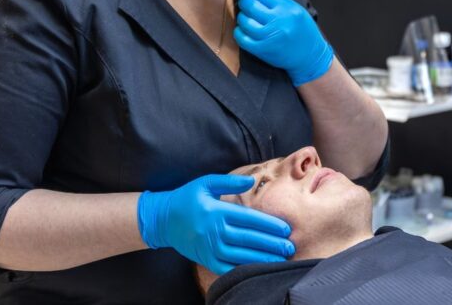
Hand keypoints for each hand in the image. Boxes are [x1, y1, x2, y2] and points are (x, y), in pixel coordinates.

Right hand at [138, 174, 294, 274]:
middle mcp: (213, 231)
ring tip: (280, 259)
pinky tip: (258, 269)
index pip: (248, 219)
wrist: (162, 219)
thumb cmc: (187, 197)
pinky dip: (243, 270)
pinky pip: (226, 268)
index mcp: (216, 211)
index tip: (285, 228)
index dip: (269, 224)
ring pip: (240, 256)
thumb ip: (229, 183)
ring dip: (262, 258)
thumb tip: (251, 181)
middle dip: (271, 244)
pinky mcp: (205, 259)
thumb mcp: (205, 183)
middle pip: (248, 239)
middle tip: (289, 246)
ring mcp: (209, 248)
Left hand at [232, 0, 333, 86]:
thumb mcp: (295, 9)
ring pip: (244, 21)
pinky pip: (242, 38)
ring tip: (246, 17)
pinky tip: (243, 30)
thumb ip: (276, 1)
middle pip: (250, 5)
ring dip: (242, 17)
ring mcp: (270, 36)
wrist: (310, 55)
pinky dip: (239, 32)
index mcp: (287, 8)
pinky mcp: (263, 50)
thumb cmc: (303, 31)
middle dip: (244, 2)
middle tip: (245, 3)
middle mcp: (278, 21)